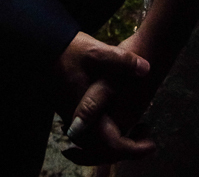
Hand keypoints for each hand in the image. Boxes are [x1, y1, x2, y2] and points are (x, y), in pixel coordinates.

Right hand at [53, 32, 154, 163]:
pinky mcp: (71, 112)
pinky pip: (90, 135)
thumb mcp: (99, 52)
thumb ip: (123, 60)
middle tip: (146, 135)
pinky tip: (120, 120)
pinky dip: (106, 134)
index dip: (133, 149)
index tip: (151, 143)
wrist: (47, 46)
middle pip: (103, 151)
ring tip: (138, 130)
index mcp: (86, 114)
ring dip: (116, 143)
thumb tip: (146, 68)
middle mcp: (77, 123)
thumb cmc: (72, 51)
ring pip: (95, 145)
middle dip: (127, 149)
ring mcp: (72, 119)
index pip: (111, 145)